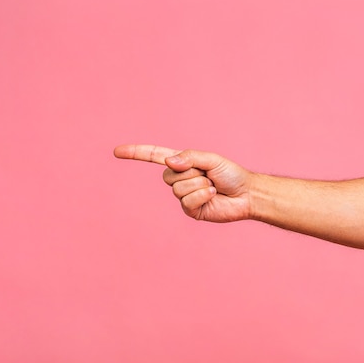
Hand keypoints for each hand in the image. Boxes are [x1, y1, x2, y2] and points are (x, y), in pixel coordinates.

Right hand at [113, 145, 253, 221]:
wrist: (246, 194)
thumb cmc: (230, 174)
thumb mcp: (210, 159)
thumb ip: (190, 157)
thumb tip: (169, 162)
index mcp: (182, 163)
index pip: (154, 157)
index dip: (136, 153)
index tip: (117, 152)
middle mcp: (179, 179)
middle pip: (167, 176)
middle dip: (189, 173)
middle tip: (206, 175)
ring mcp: (183, 196)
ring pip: (178, 189)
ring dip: (198, 185)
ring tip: (212, 186)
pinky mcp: (190, 210)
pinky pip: (187, 201)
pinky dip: (202, 196)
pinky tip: (212, 196)